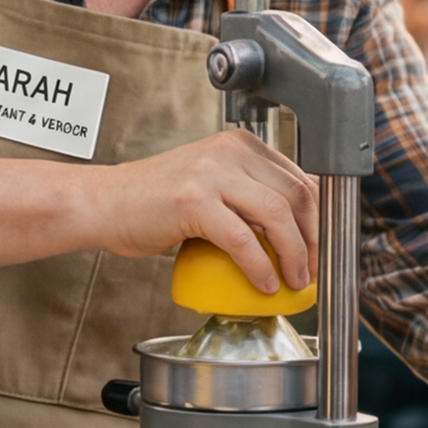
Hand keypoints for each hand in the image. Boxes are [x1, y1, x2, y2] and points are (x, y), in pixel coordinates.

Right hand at [90, 128, 319, 290]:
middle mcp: (229, 151)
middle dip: (314, 237)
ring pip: (276, 214)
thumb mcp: (209, 184)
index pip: (300, 176)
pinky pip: (243, 239)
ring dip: (295, 253)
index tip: (322, 246)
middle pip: (297, 193)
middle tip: (313, 268)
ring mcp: (211, 174)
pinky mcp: (193, 201)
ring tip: (296, 280)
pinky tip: (265, 283)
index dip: (320, 217)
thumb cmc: (153, 201)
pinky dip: (261, 266)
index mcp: (239, 144)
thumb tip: (290, 231)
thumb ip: (245, 194)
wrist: (105, 203)